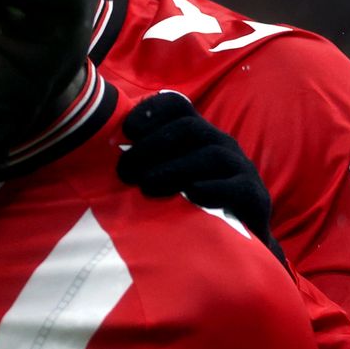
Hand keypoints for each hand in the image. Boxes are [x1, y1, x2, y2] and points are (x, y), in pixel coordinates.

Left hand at [117, 91, 285, 266]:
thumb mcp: (164, 176)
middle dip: (151, 148)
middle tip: (125, 173)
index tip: (126, 132)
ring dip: (172, 170)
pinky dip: (209, 189)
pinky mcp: (254, 196)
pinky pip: (235, 186)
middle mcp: (220, 143)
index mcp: (197, 133)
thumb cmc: (188, 205)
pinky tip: (189, 197)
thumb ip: (140, 161)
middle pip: (188, 128)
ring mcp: (241, 167)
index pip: (177, 105)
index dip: (150, 112)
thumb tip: (94, 153)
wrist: (237, 243)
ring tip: (146, 188)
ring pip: (210, 155)